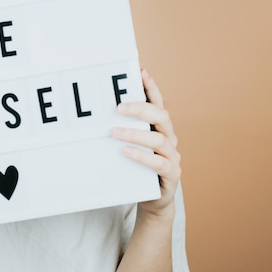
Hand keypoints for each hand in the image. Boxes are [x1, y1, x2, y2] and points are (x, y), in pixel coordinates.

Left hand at [111, 69, 180, 217]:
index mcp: (161, 128)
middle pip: (161, 116)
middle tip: (119, 107)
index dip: (152, 87)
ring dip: (136, 133)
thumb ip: (124, 130)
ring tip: (114, 132)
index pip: (158, 103)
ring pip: (159, 139)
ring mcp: (172, 156)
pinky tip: (126, 151)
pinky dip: (142, 156)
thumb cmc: (139, 168)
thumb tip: (99, 115)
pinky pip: (159, 163)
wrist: (154, 199)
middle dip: (140, 109)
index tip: (141, 72)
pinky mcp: (171, 174)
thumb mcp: (132, 146)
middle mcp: (170, 139)